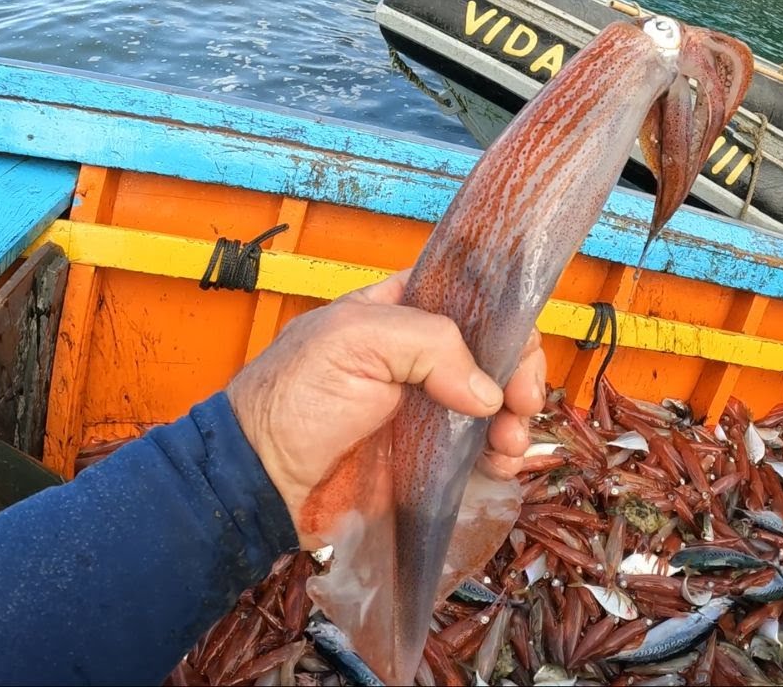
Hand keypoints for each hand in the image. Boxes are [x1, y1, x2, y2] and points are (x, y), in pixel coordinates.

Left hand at [225, 269, 546, 545]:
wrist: (261, 483)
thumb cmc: (292, 400)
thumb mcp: (353, 342)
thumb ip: (428, 344)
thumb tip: (487, 392)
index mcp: (398, 311)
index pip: (472, 299)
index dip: (505, 323)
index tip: (516, 360)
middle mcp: (417, 356)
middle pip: (493, 354)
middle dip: (518, 378)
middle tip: (521, 406)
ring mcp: (424, 409)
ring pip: (493, 405)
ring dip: (514, 422)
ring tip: (508, 447)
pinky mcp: (425, 458)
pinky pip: (477, 453)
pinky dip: (499, 459)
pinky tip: (500, 468)